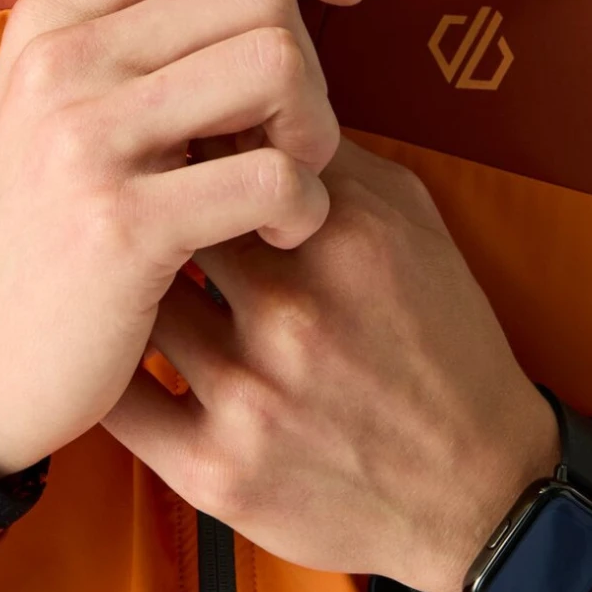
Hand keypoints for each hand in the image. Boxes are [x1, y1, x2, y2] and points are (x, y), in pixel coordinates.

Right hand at [0, 0, 367, 478]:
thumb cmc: (38, 226)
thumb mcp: (58, 105)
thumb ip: (141, 38)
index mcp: (58, 15)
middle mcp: (66, 56)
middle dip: (313, 61)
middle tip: (296, 135)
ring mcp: (87, 137)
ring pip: (277, 65)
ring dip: (315, 128)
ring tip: (292, 181)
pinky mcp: (122, 225)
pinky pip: (273, 175)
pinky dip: (306, 205)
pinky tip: (281, 233)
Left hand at [99, 135, 561, 591]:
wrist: (482, 492)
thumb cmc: (441, 341)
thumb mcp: (413, 223)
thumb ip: (331, 159)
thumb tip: (247, 99)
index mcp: (341, 239)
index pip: (223, 152)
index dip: (188, 143)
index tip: (174, 143)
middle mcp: (294, 314)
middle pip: (169, 216)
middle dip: (152, 206)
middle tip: (141, 203)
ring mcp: (253, 397)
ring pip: (140, 301)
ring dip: (128, 284)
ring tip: (126, 271)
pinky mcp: (218, 472)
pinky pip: (123, 402)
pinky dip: (109, 365)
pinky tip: (115, 342)